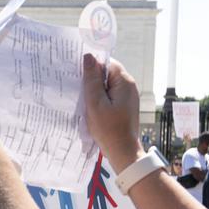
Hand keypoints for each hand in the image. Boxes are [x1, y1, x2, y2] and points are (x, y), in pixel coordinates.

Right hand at [81, 54, 141, 170]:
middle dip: (93, 80)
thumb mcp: (95, 103)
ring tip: (85, 100)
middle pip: (108, 74)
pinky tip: (92, 108)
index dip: (92, 67)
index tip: (79, 75)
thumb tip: (88, 57)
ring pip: (108, 85)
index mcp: (124, 82)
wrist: (123, 151)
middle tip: (79, 89)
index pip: (107, 63)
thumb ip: (92, 80)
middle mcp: (129, 86)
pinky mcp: (125, 106)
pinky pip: (110, 95)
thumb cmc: (108, 129)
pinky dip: (101, 99)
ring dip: (96, 91)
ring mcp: (128, 96)